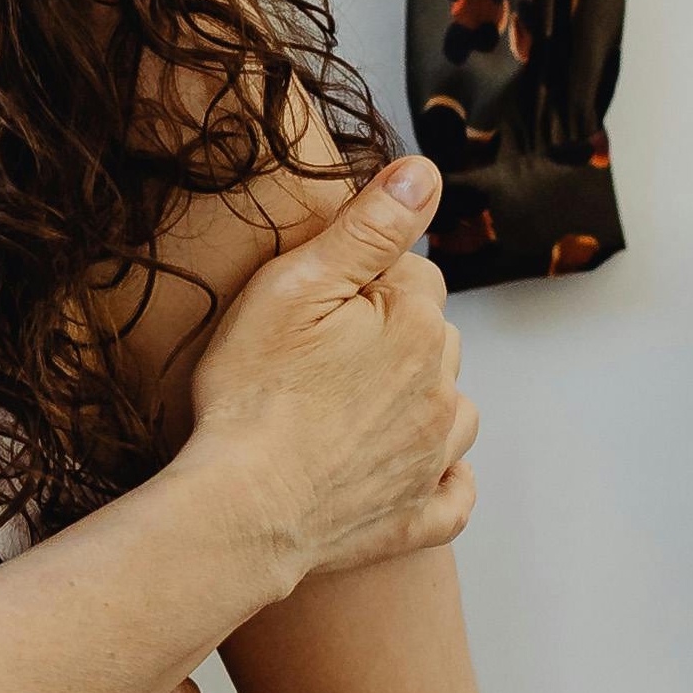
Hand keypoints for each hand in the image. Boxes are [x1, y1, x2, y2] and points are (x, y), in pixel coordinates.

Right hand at [178, 160, 477, 584]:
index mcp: (418, 327)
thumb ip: (368, 226)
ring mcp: (431, 459)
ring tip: (361, 406)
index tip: (320, 302)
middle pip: (436, 339)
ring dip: (422, 401)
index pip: (415, 275)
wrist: (240, 508)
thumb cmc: (252, 394)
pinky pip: (453, 496)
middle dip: (395, 337)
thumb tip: (424, 173)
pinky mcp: (413, 518)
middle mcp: (442, 391)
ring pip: (452, 410)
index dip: (365, 281)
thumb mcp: (297, 284)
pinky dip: (442, 479)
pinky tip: (417, 469)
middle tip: (324, 355)